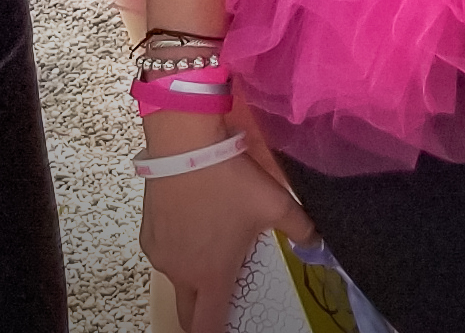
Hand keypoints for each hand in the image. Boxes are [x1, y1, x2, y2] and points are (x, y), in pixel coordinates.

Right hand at [141, 122, 314, 332]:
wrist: (185, 149)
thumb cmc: (230, 181)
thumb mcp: (276, 204)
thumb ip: (301, 228)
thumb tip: (317, 242)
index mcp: (212, 275)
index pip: (207, 326)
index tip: (228, 330)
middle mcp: (181, 273)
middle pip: (187, 313)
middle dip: (201, 316)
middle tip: (219, 304)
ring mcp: (161, 256)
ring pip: (177, 279)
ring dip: (192, 275)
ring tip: (213, 246)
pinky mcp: (148, 237)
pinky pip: (165, 254)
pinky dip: (179, 250)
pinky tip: (194, 224)